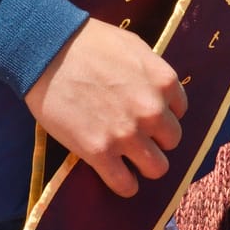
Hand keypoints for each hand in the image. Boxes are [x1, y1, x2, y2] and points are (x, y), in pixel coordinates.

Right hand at [23, 19, 186, 196]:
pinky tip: (118, 177)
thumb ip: (152, 73)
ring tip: (130, 160)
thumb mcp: (134, 48)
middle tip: (137, 135)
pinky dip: (125, 185)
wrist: (50, 52)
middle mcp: (152, 111)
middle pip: (171, 141)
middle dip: (155, 139)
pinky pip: (125, 184)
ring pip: (156, 168)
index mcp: (164, 82)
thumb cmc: (90, 43)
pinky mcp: (99, 152)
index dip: (163, 114)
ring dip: (145, 165)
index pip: (180, 112)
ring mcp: (127, 134)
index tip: (147, 115)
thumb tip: (157, 92)